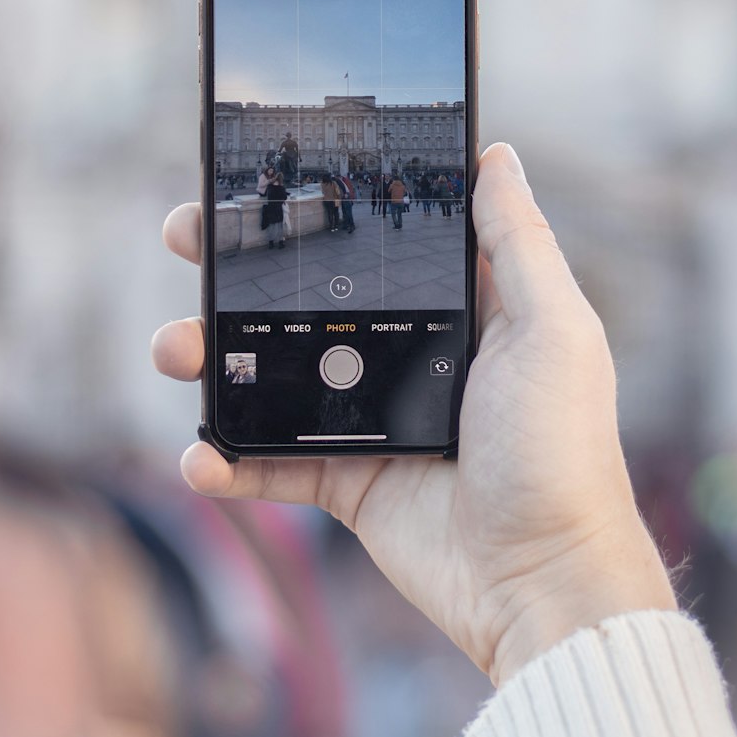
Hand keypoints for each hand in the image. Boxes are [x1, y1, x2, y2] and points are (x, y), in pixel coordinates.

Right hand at [153, 143, 675, 685]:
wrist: (542, 582)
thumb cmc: (561, 449)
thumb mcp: (553, 328)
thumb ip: (518, 241)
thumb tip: (497, 153)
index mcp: (456, 309)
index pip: (372, 242)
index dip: (316, 209)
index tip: (260, 179)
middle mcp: (405, 354)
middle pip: (304, 297)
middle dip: (236, 267)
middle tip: (186, 237)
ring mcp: (367, 418)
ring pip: (271, 374)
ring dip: (211, 358)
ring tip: (175, 350)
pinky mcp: (346, 480)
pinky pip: (270, 463)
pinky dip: (226, 461)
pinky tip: (198, 455)